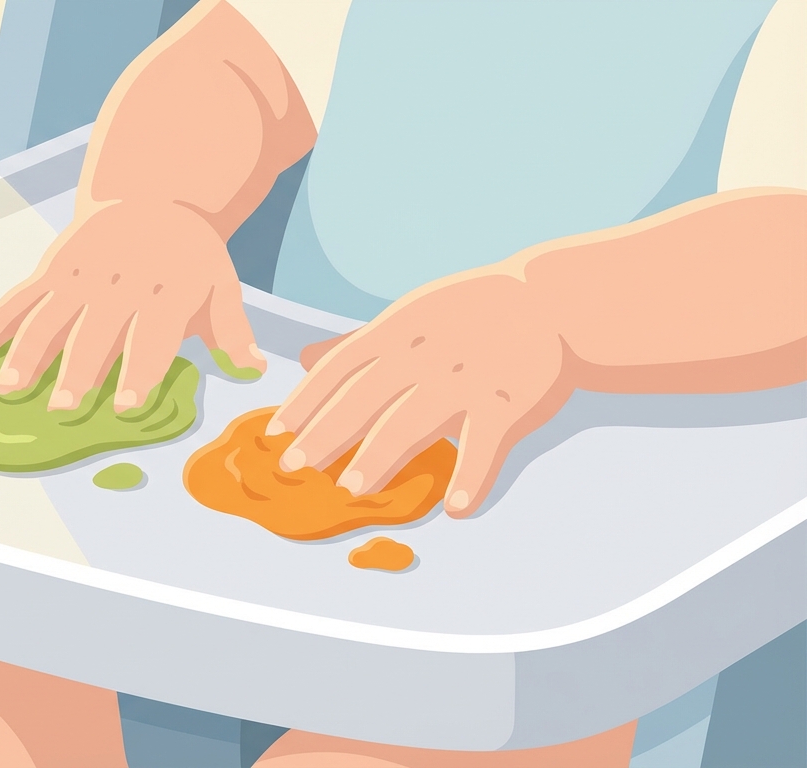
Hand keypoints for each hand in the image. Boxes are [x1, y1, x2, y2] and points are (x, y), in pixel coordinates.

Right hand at [0, 201, 265, 410]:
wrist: (155, 191)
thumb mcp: (221, 284)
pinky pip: (19, 295)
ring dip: (27, 352)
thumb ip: (233, 330)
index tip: (126, 407)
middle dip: (79, 369)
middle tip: (64, 408)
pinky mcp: (52, 264)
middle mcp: (121, 278)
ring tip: (9, 389)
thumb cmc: (190, 256)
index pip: (153, 334)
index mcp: (167, 287)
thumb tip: (256, 369)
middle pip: (97, 328)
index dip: (140, 370)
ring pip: (50, 313)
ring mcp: (82, 270)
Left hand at [272, 268, 576, 517]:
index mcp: (398, 331)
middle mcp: (425, 353)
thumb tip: (304, 358)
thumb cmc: (471, 312)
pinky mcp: (509, 401)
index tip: (276, 431)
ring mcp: (466, 377)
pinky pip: (486, 443)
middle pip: (366, 397)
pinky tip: (454, 509)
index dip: (306, 400)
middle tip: (295, 467)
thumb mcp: (409, 313)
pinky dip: (471, 476)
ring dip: (381, 457)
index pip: (340, 367)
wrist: (552, 301)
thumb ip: (360, 343)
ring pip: (414, 420)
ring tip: (352, 489)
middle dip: (327, 433)